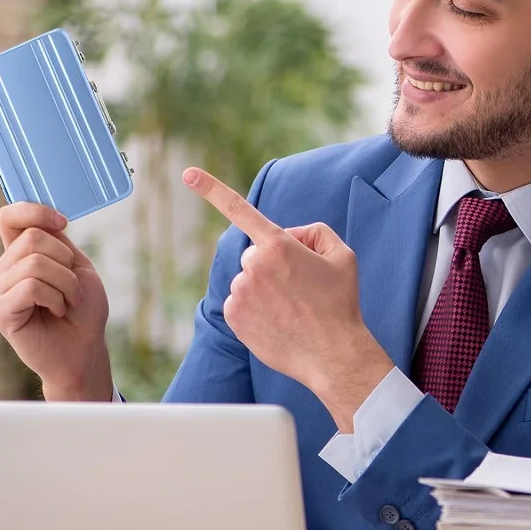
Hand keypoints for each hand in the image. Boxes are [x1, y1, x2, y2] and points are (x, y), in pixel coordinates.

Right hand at [0, 202, 112, 401]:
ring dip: (66, 283)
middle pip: (32, 238)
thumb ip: (57, 240)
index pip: (9, 216)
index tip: (63, 222)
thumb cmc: (83, 309)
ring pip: (35, 263)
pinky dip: (55, 297)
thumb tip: (46, 217)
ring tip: (66, 301)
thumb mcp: (76, 265)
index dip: (34, 210)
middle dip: (65, 261)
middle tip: (72, 285)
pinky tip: (56, 311)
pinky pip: (30, 287)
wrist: (85, 347)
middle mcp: (4, 268)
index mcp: (20, 253)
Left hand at [184, 168, 393, 431]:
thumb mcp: (342, 255)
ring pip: (248, 279)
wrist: (334, 355)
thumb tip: (289, 236)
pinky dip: (256, 307)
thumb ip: (314, 232)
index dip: (211, 189)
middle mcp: (253, 265)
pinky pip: (241, 301)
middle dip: (273, 262)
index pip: (240, 210)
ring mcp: (240, 292)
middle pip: (256, 253)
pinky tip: (278, 320)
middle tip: (301, 287)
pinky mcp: (233, 316)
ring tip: (293, 308)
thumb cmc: (341, 304)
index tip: (187, 174)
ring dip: (265, 287)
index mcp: (278, 245)